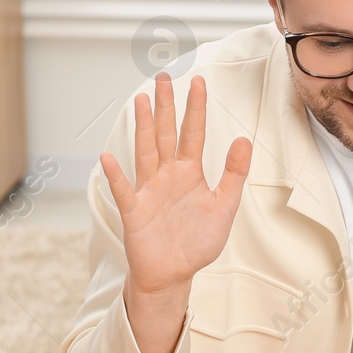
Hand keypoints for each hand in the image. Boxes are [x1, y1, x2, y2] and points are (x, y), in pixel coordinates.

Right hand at [100, 73, 252, 295]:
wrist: (174, 275)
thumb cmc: (196, 242)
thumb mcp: (224, 207)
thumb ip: (234, 175)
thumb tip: (244, 140)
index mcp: (189, 173)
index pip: (193, 133)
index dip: (196, 108)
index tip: (198, 81)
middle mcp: (167, 175)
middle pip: (166, 134)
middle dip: (166, 106)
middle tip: (163, 77)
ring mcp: (149, 190)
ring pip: (145, 152)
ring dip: (143, 128)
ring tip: (140, 101)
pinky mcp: (135, 211)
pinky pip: (123, 190)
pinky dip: (115, 175)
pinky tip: (108, 157)